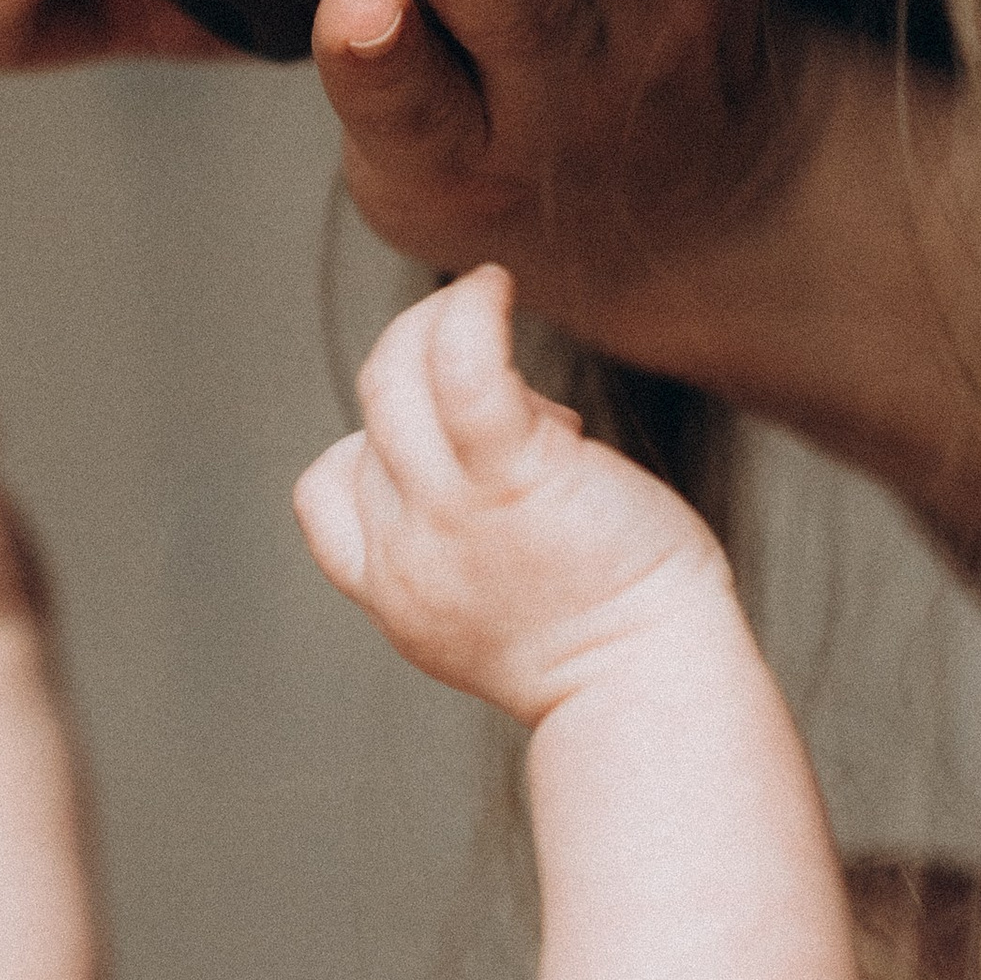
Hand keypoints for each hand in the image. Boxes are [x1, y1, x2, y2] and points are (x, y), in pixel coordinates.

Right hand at [293, 270, 727, 720]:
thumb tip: (518, 433)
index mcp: (393, 589)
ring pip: (395, 379)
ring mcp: (451, 516)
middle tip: (489, 360)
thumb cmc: (608, 648)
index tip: (453, 448)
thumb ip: (466, 543)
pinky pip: (465, 372)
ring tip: (487, 305)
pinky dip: (469, 314)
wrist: (651, 692)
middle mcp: (405, 552)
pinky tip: (495, 287)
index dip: (376, 445)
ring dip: (437, 325)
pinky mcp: (513, 479)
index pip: (329, 487)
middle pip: (370, 415)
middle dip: (420, 369)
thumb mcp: (493, 613)